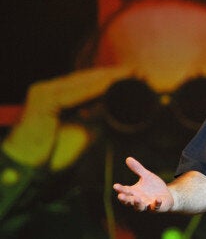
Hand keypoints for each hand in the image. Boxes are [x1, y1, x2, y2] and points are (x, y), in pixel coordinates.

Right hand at [2, 66, 130, 166]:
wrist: (32, 170)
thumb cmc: (57, 154)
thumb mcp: (88, 131)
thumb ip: (101, 115)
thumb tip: (122, 103)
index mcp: (58, 95)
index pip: (89, 83)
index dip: (113, 78)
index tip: (137, 74)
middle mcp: (50, 89)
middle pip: (87, 79)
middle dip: (114, 75)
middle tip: (139, 71)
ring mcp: (45, 92)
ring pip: (83, 82)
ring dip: (109, 78)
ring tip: (131, 73)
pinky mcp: (44, 100)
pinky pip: (76, 92)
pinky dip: (95, 87)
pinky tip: (113, 82)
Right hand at [113, 157, 173, 211]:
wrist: (166, 195)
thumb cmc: (153, 186)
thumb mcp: (146, 176)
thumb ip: (137, 169)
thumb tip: (128, 158)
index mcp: (134, 192)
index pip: (125, 191)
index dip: (120, 189)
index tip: (115, 186)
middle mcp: (139, 200)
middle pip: (129, 201)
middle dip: (125, 199)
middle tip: (120, 196)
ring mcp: (147, 205)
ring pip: (140, 207)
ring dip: (138, 204)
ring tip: (137, 199)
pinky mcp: (157, 207)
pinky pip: (156, 207)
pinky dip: (156, 204)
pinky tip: (158, 199)